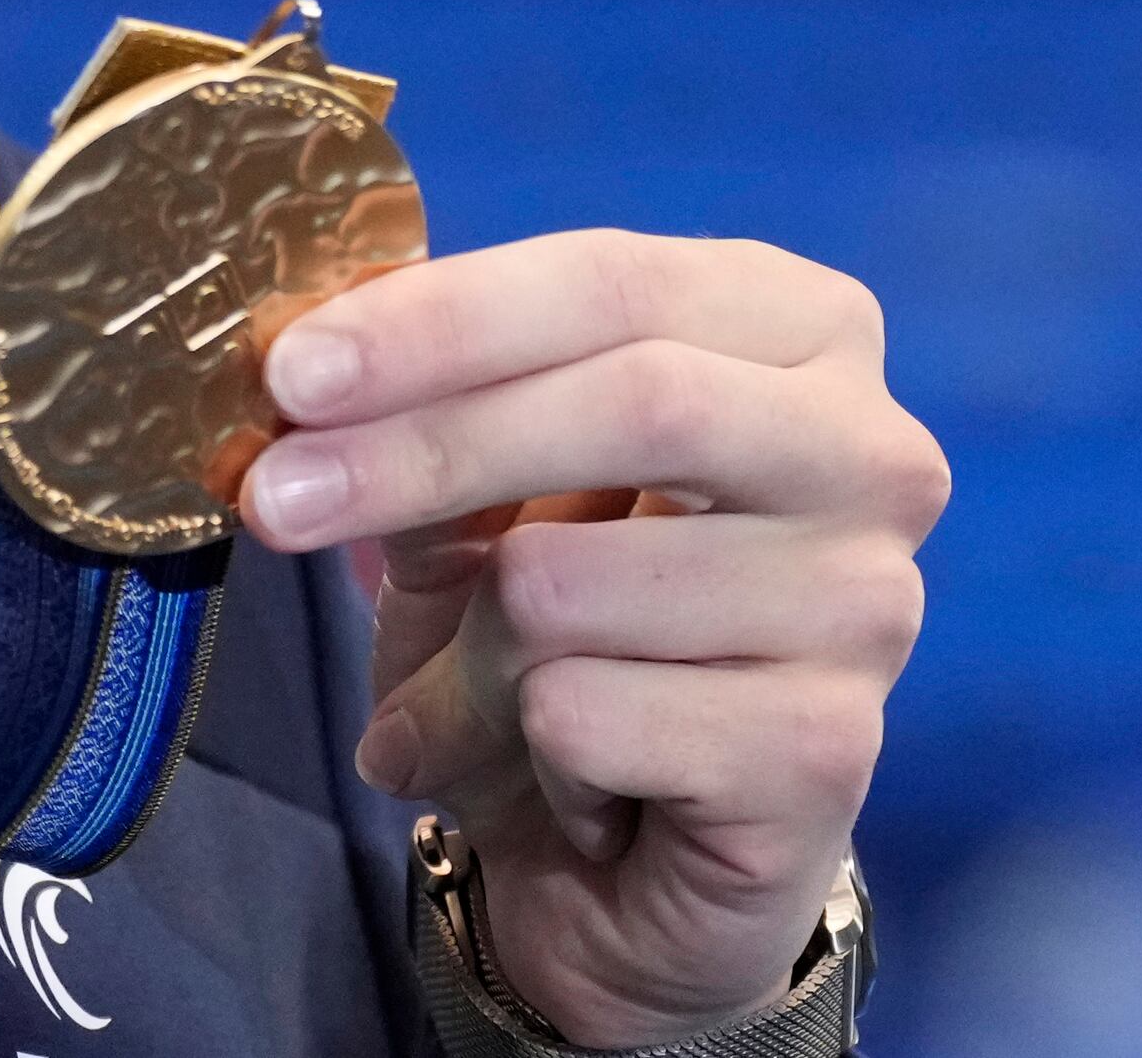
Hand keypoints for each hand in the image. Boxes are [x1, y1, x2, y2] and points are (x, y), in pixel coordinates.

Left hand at [239, 234, 943, 1047]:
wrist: (644, 860)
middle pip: (632, 401)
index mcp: (801, 330)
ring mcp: (869, 605)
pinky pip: (586, 718)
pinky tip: (568, 779)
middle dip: (424, 447)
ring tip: (470, 702)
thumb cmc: (574, 626)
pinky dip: (518, 751)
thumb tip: (312, 374)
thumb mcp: (490, 494)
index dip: (441, 318)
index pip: (614, 281)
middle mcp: (869, 453)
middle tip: (271, 499)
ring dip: (460, 657)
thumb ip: (435, 411)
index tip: (291, 368)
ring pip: (573, 585)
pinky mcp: (828, 751)